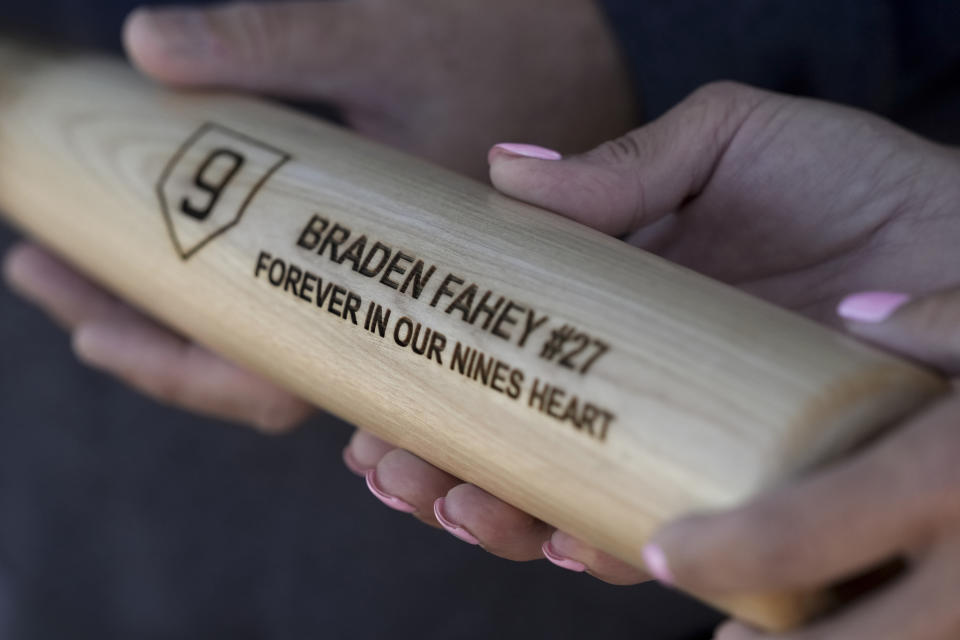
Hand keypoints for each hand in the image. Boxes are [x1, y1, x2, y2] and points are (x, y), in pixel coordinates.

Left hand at [2, 0, 635, 431]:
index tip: (90, 325)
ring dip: (178, 312)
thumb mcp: (383, 32)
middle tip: (48, 276)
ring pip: (278, 339)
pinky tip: (181, 256)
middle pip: (262, 368)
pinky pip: (303, 305)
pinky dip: (228, 287)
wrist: (578, 53)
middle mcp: (404, 307)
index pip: (281, 374)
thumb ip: (273, 42)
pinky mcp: (395, 264)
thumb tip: (147, 47)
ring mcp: (398, 289)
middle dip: (148, 335)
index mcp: (409, 280)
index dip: (180, 368)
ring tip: (86, 266)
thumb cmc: (505, 41)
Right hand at [348, 82, 959, 581]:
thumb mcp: (730, 145)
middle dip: (445, 471)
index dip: (431, 391)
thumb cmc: (856, 185)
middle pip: (519, 443)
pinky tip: (565, 540)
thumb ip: (626, 166)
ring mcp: (689, 439)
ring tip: (457, 506)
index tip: (372, 413)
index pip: (503, 359)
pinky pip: (669, 537)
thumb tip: (500, 169)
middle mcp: (639, 385)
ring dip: (503, 517)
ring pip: (573, 500)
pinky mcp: (755, 486)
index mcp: (618, 311)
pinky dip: (604, 546)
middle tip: (395, 473)